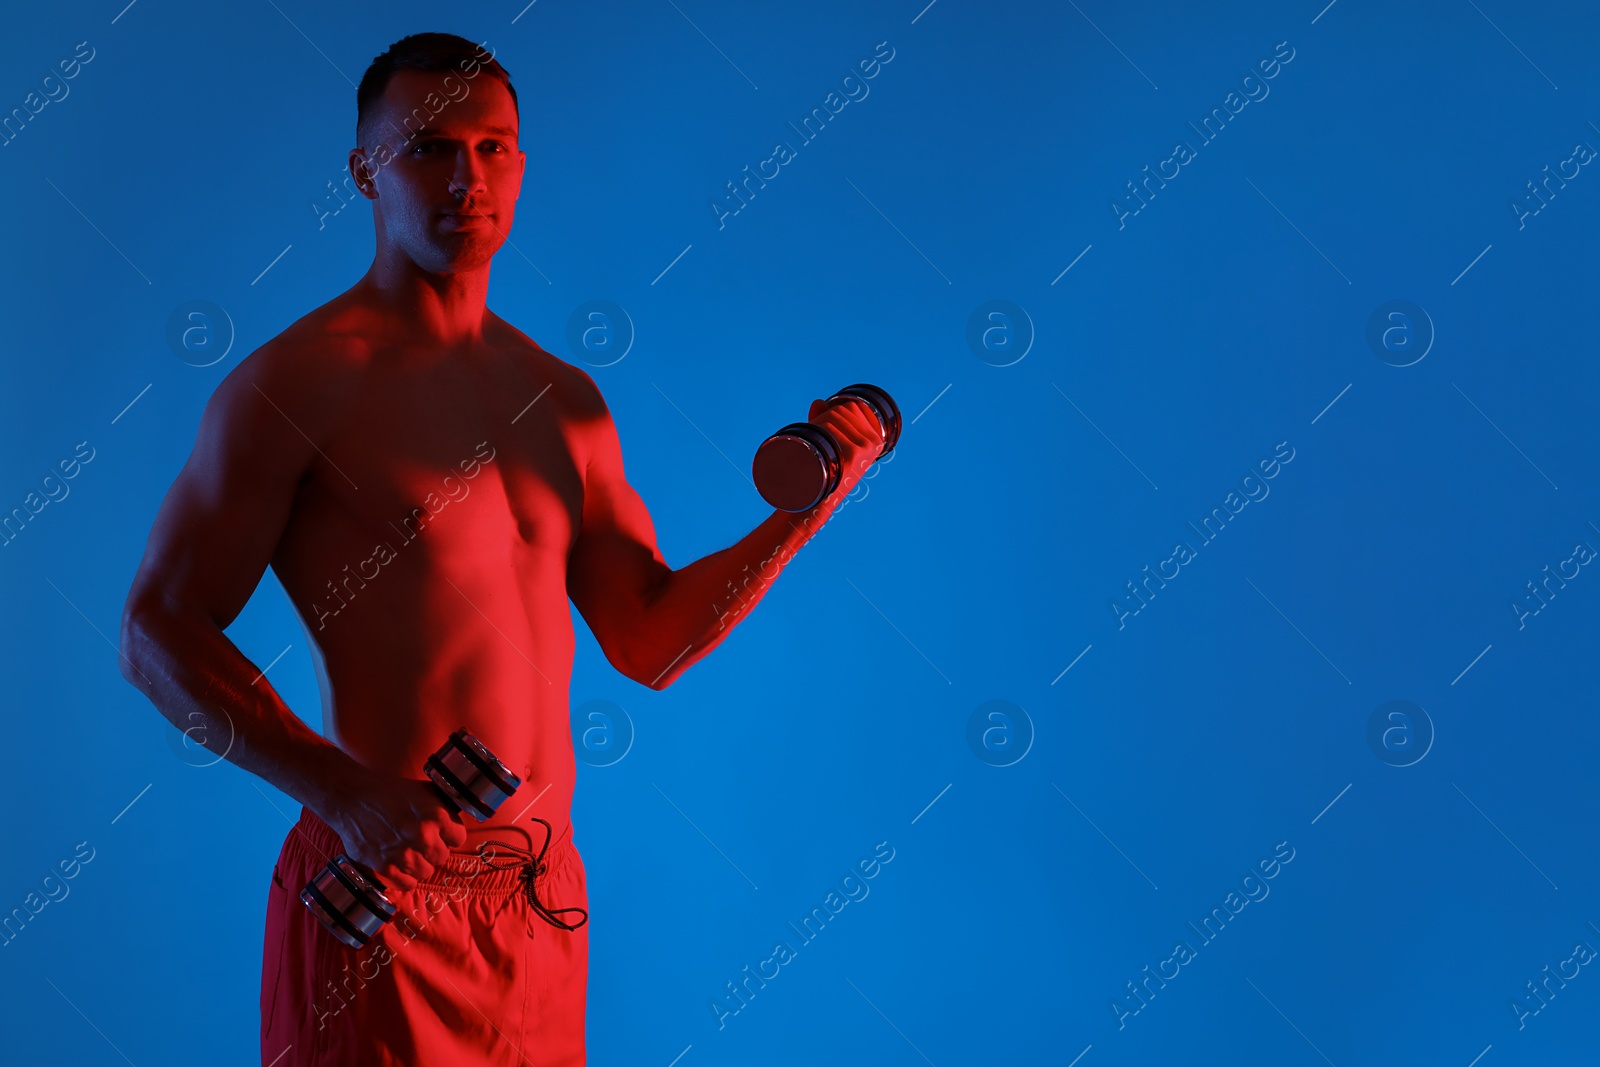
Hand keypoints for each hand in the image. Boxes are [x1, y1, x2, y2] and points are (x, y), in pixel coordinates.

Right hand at [324, 770, 467, 892]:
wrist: (353, 798)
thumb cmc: (390, 792)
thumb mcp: (424, 791)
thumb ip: (444, 807)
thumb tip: (458, 820)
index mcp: (437, 814)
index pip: (459, 838)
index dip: (449, 835)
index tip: (440, 833)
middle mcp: (423, 836)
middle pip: (442, 857)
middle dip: (433, 849)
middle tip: (420, 841)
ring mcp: (404, 854)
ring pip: (426, 872)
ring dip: (419, 864)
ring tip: (408, 851)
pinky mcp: (384, 867)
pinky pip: (407, 884)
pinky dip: (405, 878)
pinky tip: (400, 865)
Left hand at [808, 397, 883, 499]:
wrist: (816, 502)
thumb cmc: (821, 472)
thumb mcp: (828, 443)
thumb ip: (825, 420)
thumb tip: (818, 402)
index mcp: (874, 440)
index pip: (854, 406)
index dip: (834, 410)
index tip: (824, 427)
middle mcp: (873, 443)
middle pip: (844, 410)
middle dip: (824, 416)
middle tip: (814, 436)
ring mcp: (864, 449)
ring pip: (835, 416)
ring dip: (818, 422)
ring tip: (812, 442)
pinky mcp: (853, 455)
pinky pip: (830, 427)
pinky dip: (816, 430)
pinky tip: (813, 444)